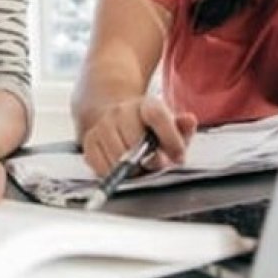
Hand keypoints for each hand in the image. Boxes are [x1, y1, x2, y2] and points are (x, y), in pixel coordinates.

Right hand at [80, 96, 197, 176]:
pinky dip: (114, 172)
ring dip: (130, 168)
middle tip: (153, 162)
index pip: (157, 115)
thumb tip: (189, 121)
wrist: (114, 117)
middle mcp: (120, 112)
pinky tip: (120, 165)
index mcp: (145, 105)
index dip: (170, 138)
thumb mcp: (169, 125)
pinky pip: (102, 167)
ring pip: (118, 158)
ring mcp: (102, 126)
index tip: (178, 156)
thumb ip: (182, 127)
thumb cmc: (146, 127)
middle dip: (149, 159)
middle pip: (135, 142)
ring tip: (137, 163)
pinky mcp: (89, 141)